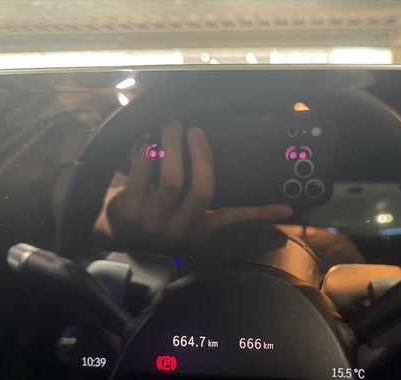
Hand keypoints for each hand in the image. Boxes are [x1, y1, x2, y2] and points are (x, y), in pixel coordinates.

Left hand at [95, 120, 292, 244]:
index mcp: (198, 229)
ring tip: (170, 126)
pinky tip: (146, 142)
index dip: (259, 212)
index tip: (284, 205)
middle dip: (198, 153)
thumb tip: (278, 209)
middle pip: (199, 189)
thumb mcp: (197, 221)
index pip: (232, 218)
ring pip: (170, 179)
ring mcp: (152, 223)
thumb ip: (232, 212)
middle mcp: (178, 230)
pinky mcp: (127, 212)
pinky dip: (144, 153)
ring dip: (171, 146)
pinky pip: (141, 173)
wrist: (117, 233)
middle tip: (192, 129)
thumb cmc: (162, 219)